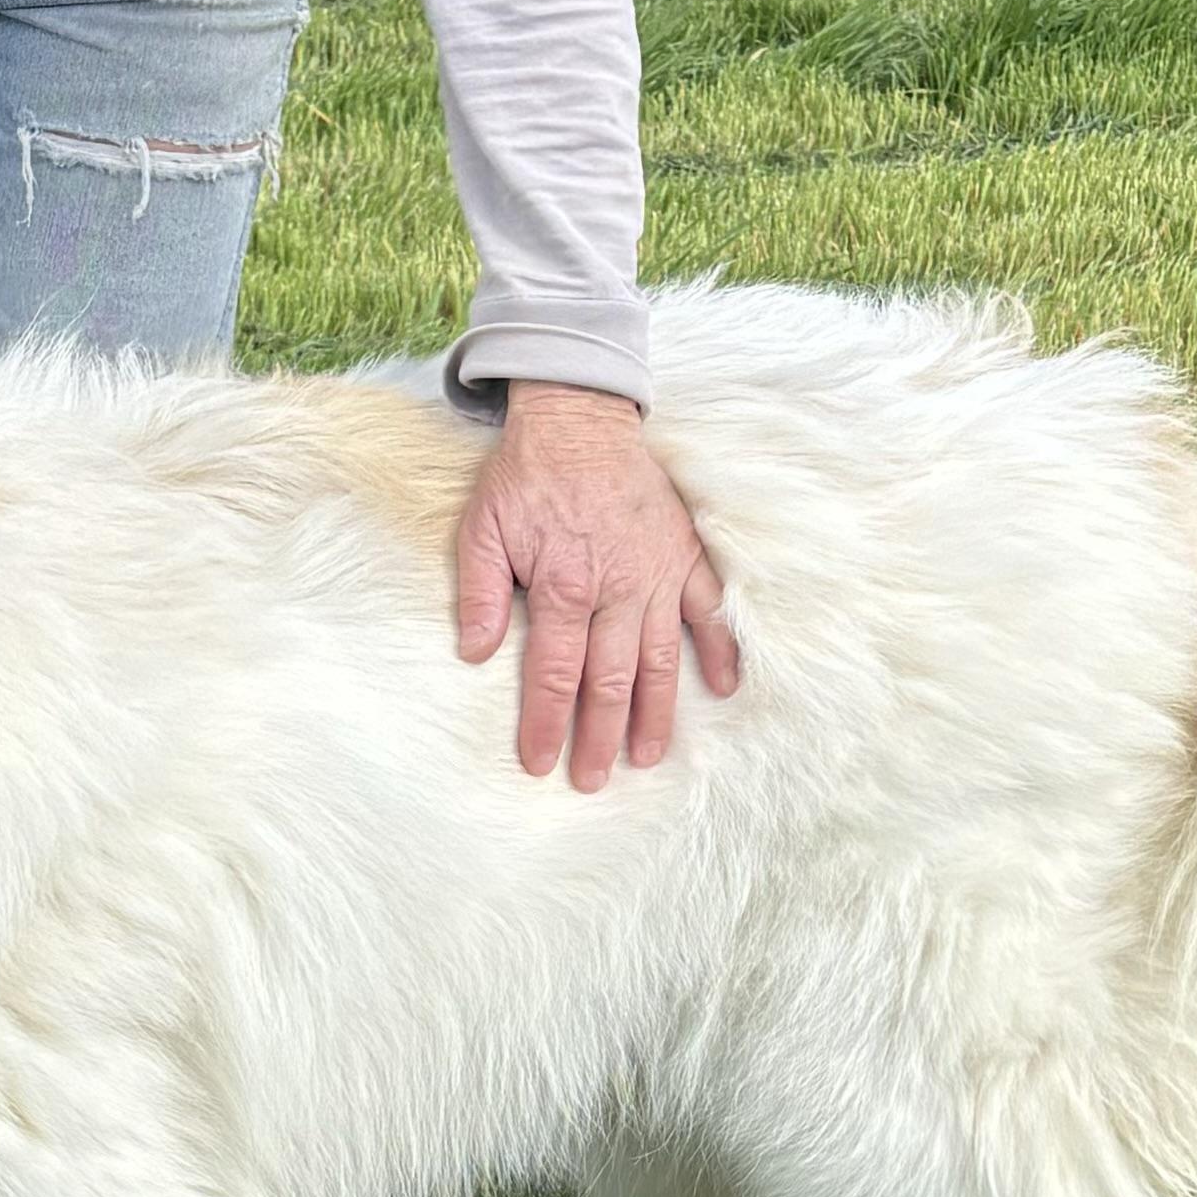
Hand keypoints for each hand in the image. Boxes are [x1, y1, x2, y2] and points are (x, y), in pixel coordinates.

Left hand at [455, 379, 740, 789]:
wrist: (579, 416)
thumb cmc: (526, 475)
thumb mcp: (481, 528)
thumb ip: (479, 593)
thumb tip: (474, 654)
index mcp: (563, 587)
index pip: (553, 675)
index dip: (546, 725)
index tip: (540, 765)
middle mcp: (615, 589)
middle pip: (610, 681)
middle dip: (600, 737)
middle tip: (593, 780)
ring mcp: (656, 574)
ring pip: (660, 659)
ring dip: (656, 713)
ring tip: (649, 757)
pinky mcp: (684, 554)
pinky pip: (709, 609)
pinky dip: (720, 649)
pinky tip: (723, 688)